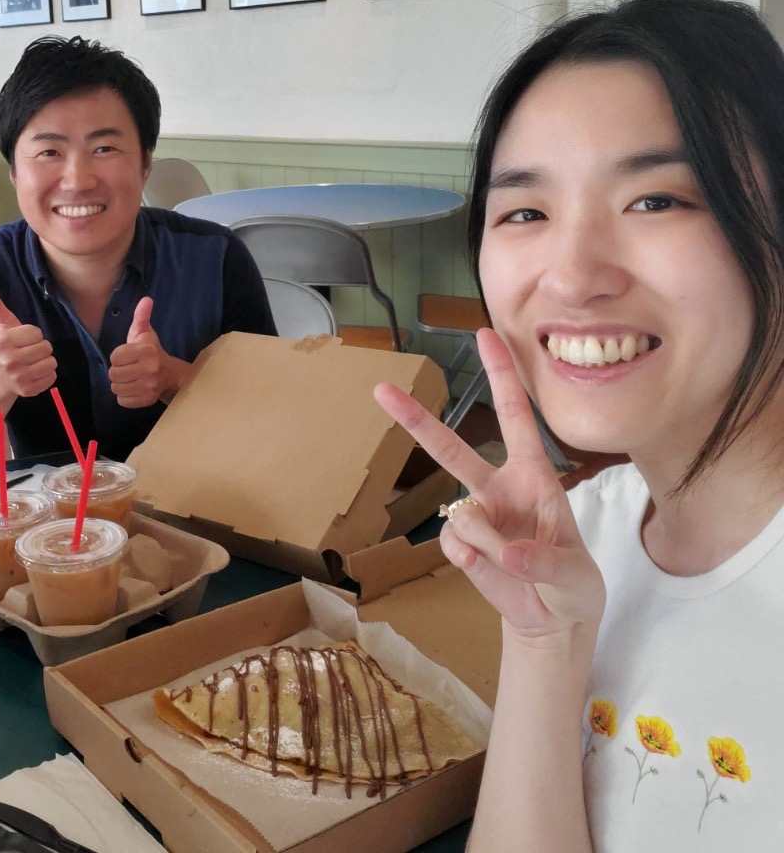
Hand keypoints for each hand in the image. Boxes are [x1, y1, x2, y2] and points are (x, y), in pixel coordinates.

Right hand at [0, 287, 55, 399]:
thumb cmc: (3, 345)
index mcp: (3, 342)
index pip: (37, 333)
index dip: (32, 335)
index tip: (22, 340)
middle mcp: (10, 361)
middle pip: (46, 348)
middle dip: (40, 347)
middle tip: (28, 351)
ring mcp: (19, 378)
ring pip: (51, 363)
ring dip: (45, 361)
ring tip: (32, 362)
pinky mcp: (28, 391)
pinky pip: (52, 377)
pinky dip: (47, 374)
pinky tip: (34, 373)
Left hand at [108, 297, 178, 407]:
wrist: (170, 374)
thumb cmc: (151, 351)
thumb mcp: (145, 332)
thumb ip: (141, 316)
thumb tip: (146, 299)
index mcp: (146, 351)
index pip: (114, 357)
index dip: (118, 356)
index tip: (127, 356)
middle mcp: (149, 370)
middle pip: (113, 374)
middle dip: (118, 370)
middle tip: (128, 367)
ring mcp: (149, 387)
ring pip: (116, 388)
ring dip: (120, 384)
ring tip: (130, 378)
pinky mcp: (147, 400)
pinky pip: (122, 401)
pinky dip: (125, 396)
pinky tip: (134, 387)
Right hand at [372, 328, 604, 641]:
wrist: (553, 619)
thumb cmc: (572, 583)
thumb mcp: (572, 574)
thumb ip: (540, 560)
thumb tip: (503, 551)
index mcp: (534, 475)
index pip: (517, 417)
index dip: (502, 375)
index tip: (484, 335)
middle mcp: (498, 488)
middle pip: (452, 448)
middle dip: (416, 420)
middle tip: (382, 390)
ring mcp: (477, 517)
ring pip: (457, 512)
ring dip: (485, 542)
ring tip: (512, 563)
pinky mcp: (460, 546)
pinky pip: (452, 545)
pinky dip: (471, 561)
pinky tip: (488, 569)